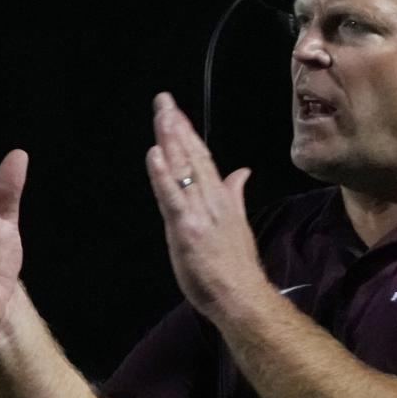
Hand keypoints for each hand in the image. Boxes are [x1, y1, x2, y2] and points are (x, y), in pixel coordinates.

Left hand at [145, 92, 267, 319]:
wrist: (241, 295)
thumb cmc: (237, 266)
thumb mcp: (238, 224)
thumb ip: (235, 195)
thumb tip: (240, 172)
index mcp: (222, 199)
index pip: (203, 158)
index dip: (188, 133)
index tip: (176, 112)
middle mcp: (211, 200)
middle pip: (192, 156)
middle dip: (176, 127)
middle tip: (163, 101)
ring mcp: (198, 213)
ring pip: (182, 170)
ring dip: (170, 141)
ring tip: (161, 116)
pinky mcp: (185, 228)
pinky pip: (171, 197)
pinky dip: (162, 174)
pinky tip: (154, 154)